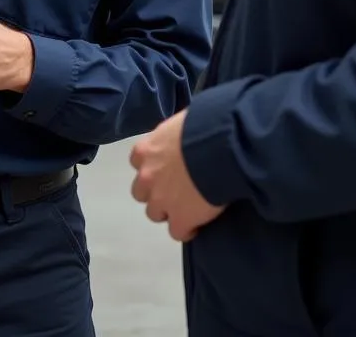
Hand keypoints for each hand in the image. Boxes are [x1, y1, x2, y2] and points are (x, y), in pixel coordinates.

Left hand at [130, 110, 225, 241]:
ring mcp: (161, 200)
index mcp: (145, 150)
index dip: (152, 166)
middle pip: (141, 192)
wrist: (218, 149)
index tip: (167, 167)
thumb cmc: (203, 127)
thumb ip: (172, 136)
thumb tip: (181, 136)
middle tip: (175, 188)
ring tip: (186, 206)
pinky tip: (197, 224)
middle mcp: (147, 176)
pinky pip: (177, 232)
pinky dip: (186, 229)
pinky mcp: (180, 219)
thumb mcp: (180, 123)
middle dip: (155, 191)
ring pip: (154, 213)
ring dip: (167, 210)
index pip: (137, 162)